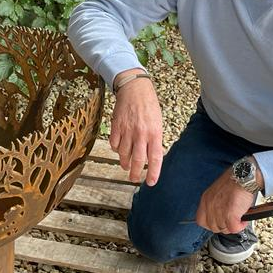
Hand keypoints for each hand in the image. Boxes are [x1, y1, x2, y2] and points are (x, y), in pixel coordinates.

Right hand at [109, 70, 163, 185]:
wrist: (135, 89)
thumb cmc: (149, 105)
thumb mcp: (157, 122)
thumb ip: (154, 139)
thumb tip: (151, 156)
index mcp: (154, 133)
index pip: (155, 158)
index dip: (153, 173)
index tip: (151, 182)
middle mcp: (141, 134)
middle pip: (138, 160)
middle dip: (136, 173)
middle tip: (134, 179)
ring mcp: (127, 130)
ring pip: (124, 154)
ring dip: (125, 162)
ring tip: (126, 166)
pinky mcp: (116, 126)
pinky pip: (114, 144)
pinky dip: (116, 150)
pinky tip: (119, 150)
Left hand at [195, 168, 256, 232]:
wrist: (244, 176)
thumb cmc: (234, 182)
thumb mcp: (218, 191)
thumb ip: (215, 203)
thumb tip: (219, 215)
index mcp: (205, 199)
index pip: (200, 221)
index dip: (210, 224)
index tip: (219, 223)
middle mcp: (210, 206)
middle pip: (213, 227)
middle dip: (224, 226)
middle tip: (232, 221)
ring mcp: (219, 211)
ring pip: (224, 229)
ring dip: (233, 226)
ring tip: (239, 218)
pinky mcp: (230, 215)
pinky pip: (234, 229)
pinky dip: (240, 226)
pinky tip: (243, 219)